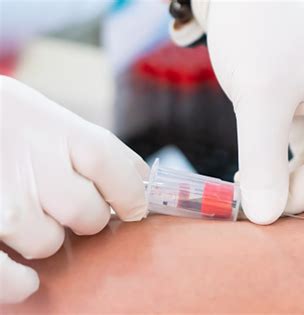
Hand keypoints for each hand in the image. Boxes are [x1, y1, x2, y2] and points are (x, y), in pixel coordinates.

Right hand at [0, 76, 148, 302]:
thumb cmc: (10, 120)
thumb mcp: (52, 117)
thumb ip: (97, 147)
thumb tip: (143, 178)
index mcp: (60, 132)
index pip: (111, 166)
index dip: (130, 193)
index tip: (135, 207)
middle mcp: (33, 164)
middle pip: (87, 213)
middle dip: (88, 217)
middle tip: (69, 206)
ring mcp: (6, 198)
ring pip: (48, 242)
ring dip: (46, 236)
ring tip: (29, 215)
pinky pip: (5, 274)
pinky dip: (19, 282)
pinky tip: (27, 278)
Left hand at [192, 0, 303, 223]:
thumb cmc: (257, 27)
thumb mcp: (260, 95)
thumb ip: (263, 160)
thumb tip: (264, 216)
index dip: (295, 198)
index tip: (252, 209)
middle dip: (297, 196)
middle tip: (252, 201)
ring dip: (289, 186)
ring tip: (248, 187)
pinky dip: (284, 172)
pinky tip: (255, 174)